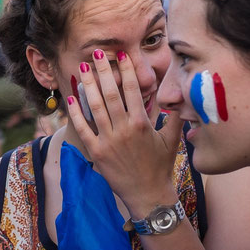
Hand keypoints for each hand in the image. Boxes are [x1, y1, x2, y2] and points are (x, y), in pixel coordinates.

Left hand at [66, 50, 182, 215]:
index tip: (121, 55)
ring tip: (82, 69)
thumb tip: (179, 95)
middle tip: (97, 54)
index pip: (133, 90)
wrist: (148, 195)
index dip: (126, 70)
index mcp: (142, 124)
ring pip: (95, 107)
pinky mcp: (96, 152)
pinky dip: (75, 113)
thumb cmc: (160, 166)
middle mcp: (124, 129)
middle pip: (111, 93)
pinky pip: (83, 129)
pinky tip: (70, 98)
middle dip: (104, 71)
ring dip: (88, 86)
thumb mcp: (172, 139)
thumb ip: (174, 116)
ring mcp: (108, 141)